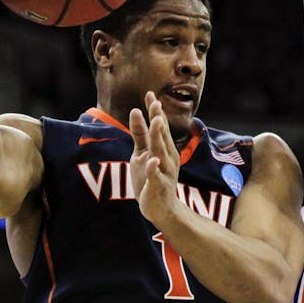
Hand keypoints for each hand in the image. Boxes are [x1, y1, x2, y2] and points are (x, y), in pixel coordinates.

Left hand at [129, 91, 179, 224]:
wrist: (161, 208)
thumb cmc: (151, 178)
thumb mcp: (142, 152)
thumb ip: (140, 133)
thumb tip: (135, 110)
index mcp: (164, 147)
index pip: (160, 126)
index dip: (155, 111)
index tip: (150, 94)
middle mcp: (168, 157)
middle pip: (162, 135)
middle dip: (159, 119)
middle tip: (156, 103)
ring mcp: (165, 171)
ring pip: (161, 152)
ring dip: (159, 137)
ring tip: (156, 122)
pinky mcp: (159, 186)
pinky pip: (156, 176)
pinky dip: (154, 168)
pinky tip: (152, 160)